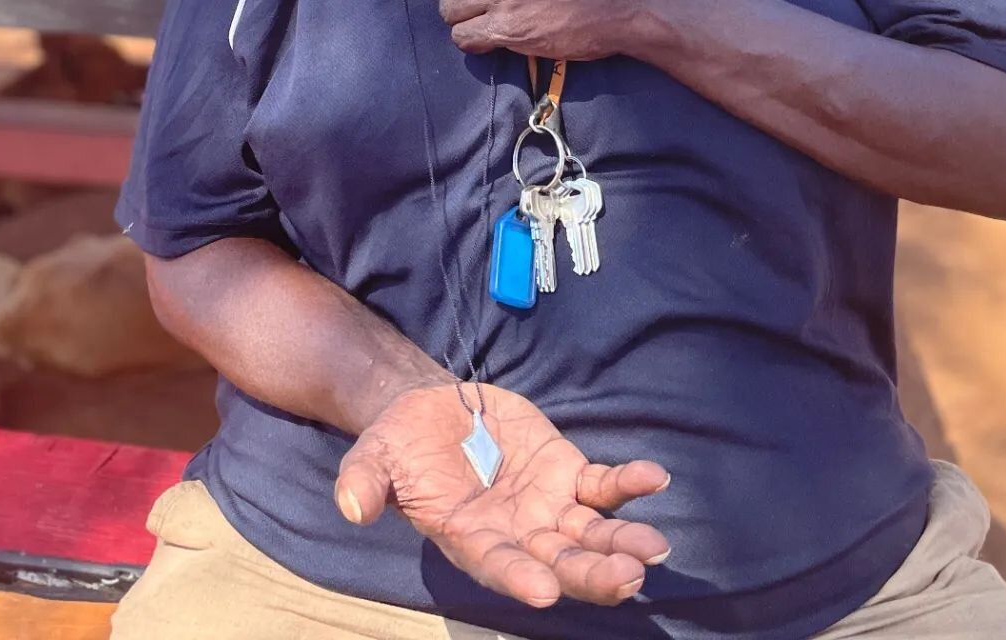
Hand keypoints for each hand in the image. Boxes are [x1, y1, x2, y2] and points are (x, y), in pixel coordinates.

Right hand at [336, 383, 670, 607]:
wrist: (430, 412)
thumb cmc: (399, 446)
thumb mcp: (371, 458)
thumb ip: (364, 483)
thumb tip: (351, 505)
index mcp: (470, 538)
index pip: (499, 566)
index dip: (520, 579)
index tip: (545, 592)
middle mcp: (516, 533)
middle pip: (559, 563)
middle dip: (592, 574)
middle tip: (627, 580)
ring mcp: (546, 505)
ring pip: (590, 534)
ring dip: (622, 542)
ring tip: (654, 549)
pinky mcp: (566, 471)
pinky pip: (602, 486)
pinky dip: (628, 484)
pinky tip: (654, 479)